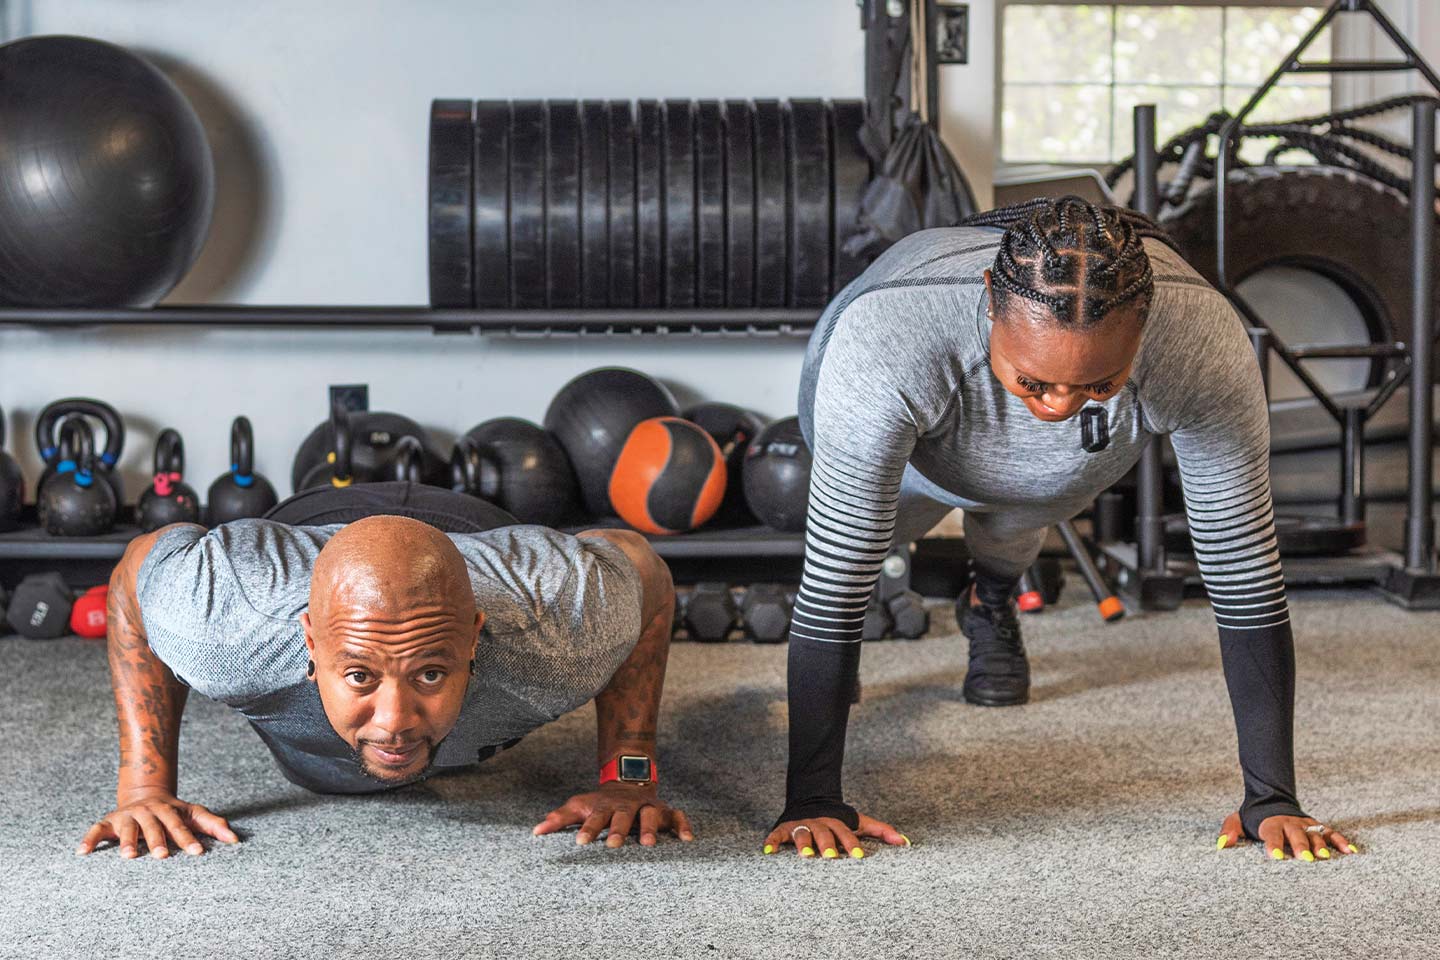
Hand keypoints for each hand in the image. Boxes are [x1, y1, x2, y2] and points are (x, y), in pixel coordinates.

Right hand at [76, 789, 238, 858]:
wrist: (145, 793)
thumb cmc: (174, 812)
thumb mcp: (194, 814)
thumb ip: (214, 825)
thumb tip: (236, 840)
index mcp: (170, 810)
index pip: (181, 825)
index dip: (189, 838)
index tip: (198, 853)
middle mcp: (148, 811)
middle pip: (154, 826)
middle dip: (158, 840)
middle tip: (162, 856)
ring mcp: (127, 816)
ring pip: (127, 827)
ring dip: (126, 841)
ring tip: (127, 856)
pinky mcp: (108, 821)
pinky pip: (97, 829)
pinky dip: (89, 839)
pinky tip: (82, 853)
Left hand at [532, 782, 693, 846]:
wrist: (628, 778)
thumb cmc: (600, 802)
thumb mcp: (579, 805)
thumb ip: (559, 818)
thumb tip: (534, 832)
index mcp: (605, 807)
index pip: (594, 818)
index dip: (588, 829)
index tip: (580, 842)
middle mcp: (627, 807)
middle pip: (622, 817)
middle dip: (618, 830)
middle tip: (613, 846)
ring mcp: (647, 808)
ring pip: (650, 815)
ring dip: (649, 828)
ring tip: (648, 845)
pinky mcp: (665, 811)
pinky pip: (677, 816)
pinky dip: (683, 825)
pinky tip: (687, 839)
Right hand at [763, 811, 909, 859]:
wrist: (810, 799)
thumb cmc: (839, 820)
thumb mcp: (859, 822)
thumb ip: (881, 831)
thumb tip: (906, 842)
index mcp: (837, 822)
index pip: (847, 833)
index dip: (852, 845)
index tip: (859, 858)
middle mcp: (819, 823)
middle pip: (824, 833)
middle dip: (827, 844)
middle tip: (831, 857)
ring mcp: (801, 825)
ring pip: (801, 833)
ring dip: (803, 844)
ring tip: (805, 857)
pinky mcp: (784, 828)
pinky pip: (777, 835)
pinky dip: (772, 842)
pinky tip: (769, 853)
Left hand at [1216, 810, 1356, 860]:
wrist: (1271, 798)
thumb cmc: (1254, 817)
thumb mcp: (1238, 820)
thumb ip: (1230, 831)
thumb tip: (1221, 845)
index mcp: (1270, 823)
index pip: (1271, 834)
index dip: (1273, 845)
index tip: (1277, 857)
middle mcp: (1290, 823)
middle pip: (1296, 835)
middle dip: (1300, 846)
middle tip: (1305, 859)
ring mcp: (1305, 824)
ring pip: (1315, 834)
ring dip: (1320, 845)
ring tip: (1325, 857)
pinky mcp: (1318, 826)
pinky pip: (1331, 833)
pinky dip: (1341, 841)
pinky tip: (1350, 852)